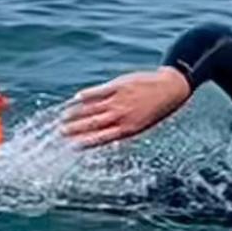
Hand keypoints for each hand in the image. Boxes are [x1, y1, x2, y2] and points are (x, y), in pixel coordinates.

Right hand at [61, 67, 191, 148]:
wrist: (170, 89)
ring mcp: (118, 100)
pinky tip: (77, 98)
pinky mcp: (118, 85)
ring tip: (64, 117)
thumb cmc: (154, 110)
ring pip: (91, 108)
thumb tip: (101, 136)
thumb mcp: (140, 126)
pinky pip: (97, 92)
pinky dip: (86, 96)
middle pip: (91, 124)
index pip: (99, 138)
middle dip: (74, 129)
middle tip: (61, 132)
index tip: (71, 145)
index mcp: (127, 130)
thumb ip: (120, 130)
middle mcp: (120, 116)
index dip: (83, 142)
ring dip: (75, 113)